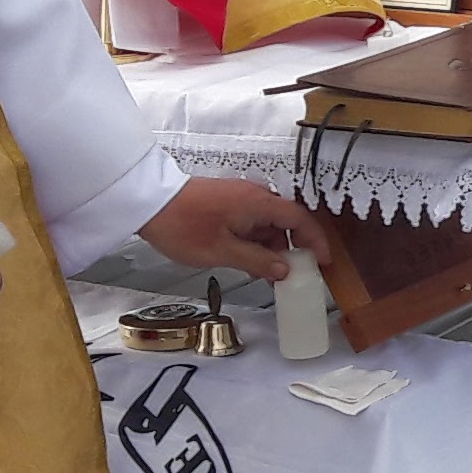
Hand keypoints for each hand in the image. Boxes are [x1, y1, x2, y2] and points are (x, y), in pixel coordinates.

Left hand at [137, 178, 324, 280]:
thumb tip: (284, 270)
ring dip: (270, 247)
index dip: (315, 241)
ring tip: (265, 275)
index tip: (323, 261)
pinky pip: (250, 221)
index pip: (300, 219)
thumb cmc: (183, 225)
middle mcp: (253, 196)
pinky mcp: (226, 202)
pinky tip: (246, 261)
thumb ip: (257, 261)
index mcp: (259, 203)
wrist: (148, 202)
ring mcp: (238, 198)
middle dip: (292, 249)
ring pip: (266, 224)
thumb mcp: (223, 252)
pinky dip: (254, 241)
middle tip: (293, 276)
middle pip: (285, 221)